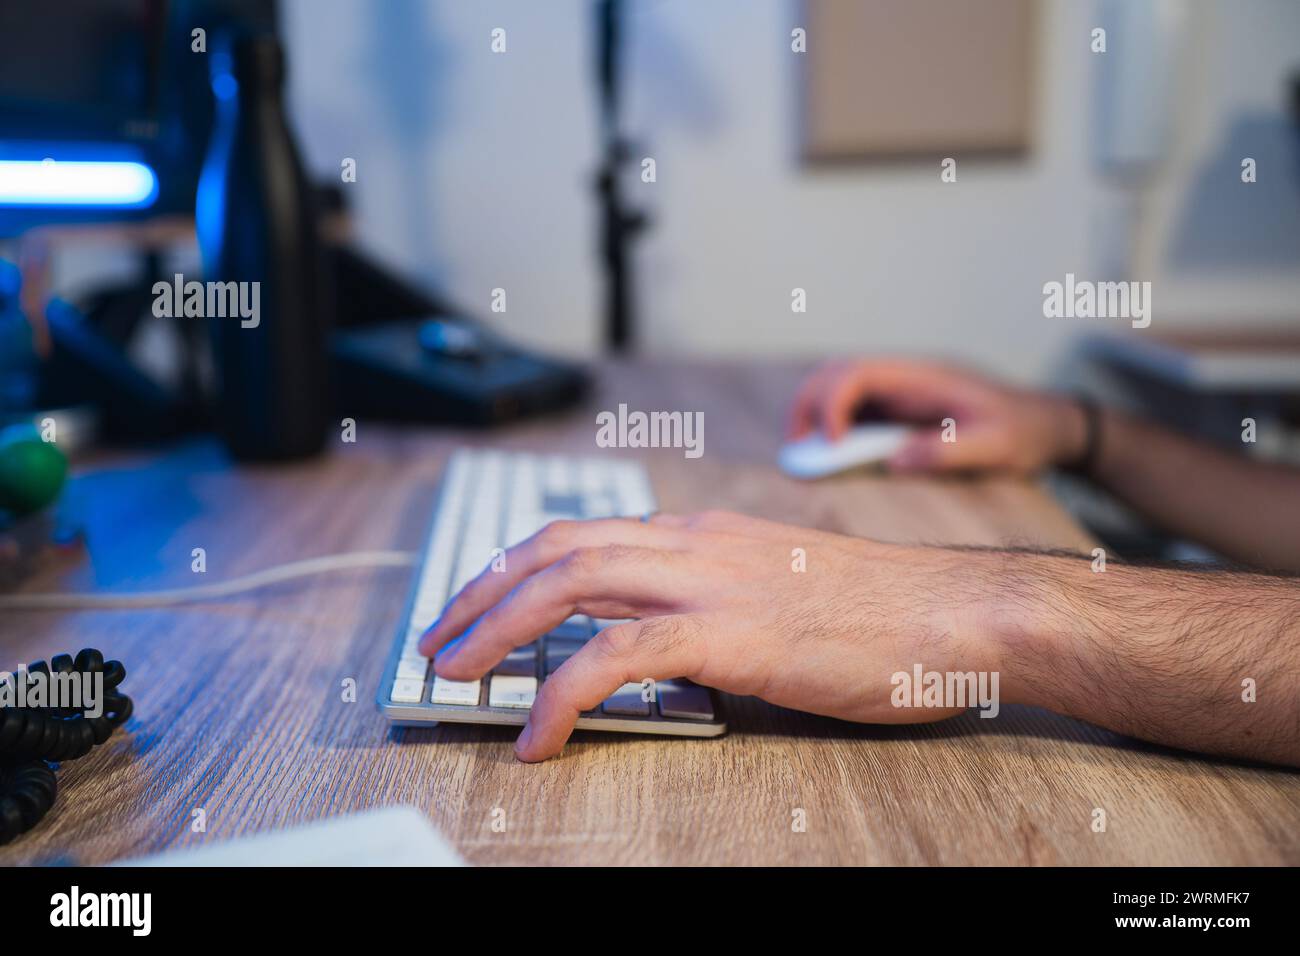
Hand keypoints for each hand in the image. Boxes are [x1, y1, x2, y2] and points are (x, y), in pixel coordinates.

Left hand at [418, 511, 999, 761]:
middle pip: (557, 547)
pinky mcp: (732, 633)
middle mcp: (695, 543)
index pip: (584, 533)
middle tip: (438, 641)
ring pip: (571, 584)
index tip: (474, 603)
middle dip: (481, 593)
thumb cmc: (883, 611)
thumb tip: (658, 644)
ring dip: (497, 630)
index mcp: (703, 532)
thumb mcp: (780, 591)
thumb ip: (714, 602)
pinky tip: (537, 735)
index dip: (515, 567)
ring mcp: (711, 581)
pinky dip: (562, 693)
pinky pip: (619, 658)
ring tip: (455, 677)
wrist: (958, 610)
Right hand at [787, 359, 1086, 474]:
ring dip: (815, 414)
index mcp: (923, 375)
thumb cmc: (1024, 431)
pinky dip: (833, 428)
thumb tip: (895, 461)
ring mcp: (902, 391)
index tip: (834, 444)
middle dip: (808, 404)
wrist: (1048, 423)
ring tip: (804, 453)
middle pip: (836, 372)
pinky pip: (855, 409)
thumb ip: (946, 451)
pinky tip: (830, 457)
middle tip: (796, 448)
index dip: (833, 403)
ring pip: (839, 387)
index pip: (858, 372)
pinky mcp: (902, 409)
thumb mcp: (994, 446)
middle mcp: (906, 377)